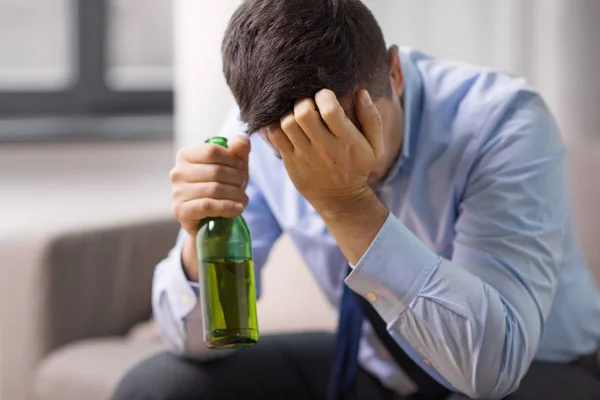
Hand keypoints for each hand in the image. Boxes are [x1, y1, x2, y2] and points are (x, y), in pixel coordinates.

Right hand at [170, 136, 250, 236]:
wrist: (210, 219)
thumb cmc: (222, 187)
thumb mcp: (233, 167)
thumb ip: (239, 150)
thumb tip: (240, 142)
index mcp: (186, 155)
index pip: (212, 151)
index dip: (232, 159)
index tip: (241, 167)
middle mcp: (177, 172)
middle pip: (215, 171)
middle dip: (237, 179)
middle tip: (244, 186)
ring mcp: (177, 192)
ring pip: (214, 189)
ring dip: (235, 195)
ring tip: (243, 199)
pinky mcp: (181, 211)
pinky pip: (207, 206)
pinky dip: (227, 207)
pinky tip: (238, 209)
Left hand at [267, 89, 383, 215]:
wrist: (340, 199)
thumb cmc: (358, 167)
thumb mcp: (375, 146)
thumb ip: (371, 118)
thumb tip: (361, 92)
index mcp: (345, 140)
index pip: (329, 109)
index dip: (324, 95)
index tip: (326, 97)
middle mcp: (324, 147)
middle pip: (304, 113)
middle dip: (304, 101)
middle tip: (309, 105)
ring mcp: (305, 155)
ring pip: (287, 123)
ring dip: (290, 113)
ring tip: (298, 116)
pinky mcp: (290, 161)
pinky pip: (275, 136)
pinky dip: (276, 125)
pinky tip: (287, 125)